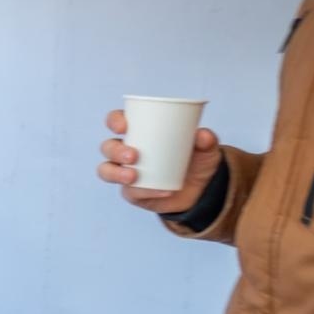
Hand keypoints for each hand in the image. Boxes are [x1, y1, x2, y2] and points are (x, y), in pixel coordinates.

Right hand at [97, 109, 222, 214]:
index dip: (115, 121)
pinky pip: (130, 192)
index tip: (124, 126)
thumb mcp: (206, 149)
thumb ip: (207, 140)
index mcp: (139, 132)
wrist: (201, 190)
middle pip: (108, 147)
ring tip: (133, 177)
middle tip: (133, 155)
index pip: (117, 121)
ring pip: (107, 170)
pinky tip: (161, 191)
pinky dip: (144, 192)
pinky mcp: (132, 192)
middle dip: (115, 150)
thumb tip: (202, 134)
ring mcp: (126, 172)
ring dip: (115, 173)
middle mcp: (126, 151)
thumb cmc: (197, 161)